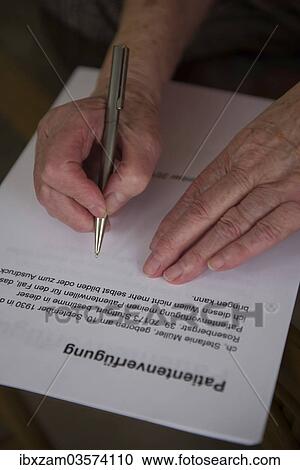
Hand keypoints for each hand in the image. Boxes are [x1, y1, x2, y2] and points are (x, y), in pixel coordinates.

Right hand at [34, 82, 160, 231]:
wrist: (127, 104)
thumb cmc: (133, 117)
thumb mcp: (146, 144)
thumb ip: (132, 177)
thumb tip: (109, 205)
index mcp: (71, 123)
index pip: (59, 166)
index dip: (79, 193)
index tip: (102, 207)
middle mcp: (52, 135)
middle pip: (48, 185)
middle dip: (75, 211)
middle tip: (100, 222)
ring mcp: (48, 149)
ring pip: (48, 194)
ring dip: (73, 213)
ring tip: (97, 217)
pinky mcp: (53, 161)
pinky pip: (54, 192)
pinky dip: (72, 207)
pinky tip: (90, 208)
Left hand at [143, 84, 299, 282]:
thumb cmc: (292, 122)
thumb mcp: (253, 140)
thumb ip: (231, 171)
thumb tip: (208, 198)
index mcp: (234, 158)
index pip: (194, 197)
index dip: (172, 224)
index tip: (157, 244)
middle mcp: (249, 173)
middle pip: (202, 213)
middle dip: (174, 243)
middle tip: (156, 265)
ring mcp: (274, 188)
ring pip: (228, 224)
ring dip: (199, 252)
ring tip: (178, 272)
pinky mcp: (299, 201)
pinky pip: (267, 229)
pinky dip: (241, 248)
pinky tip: (219, 263)